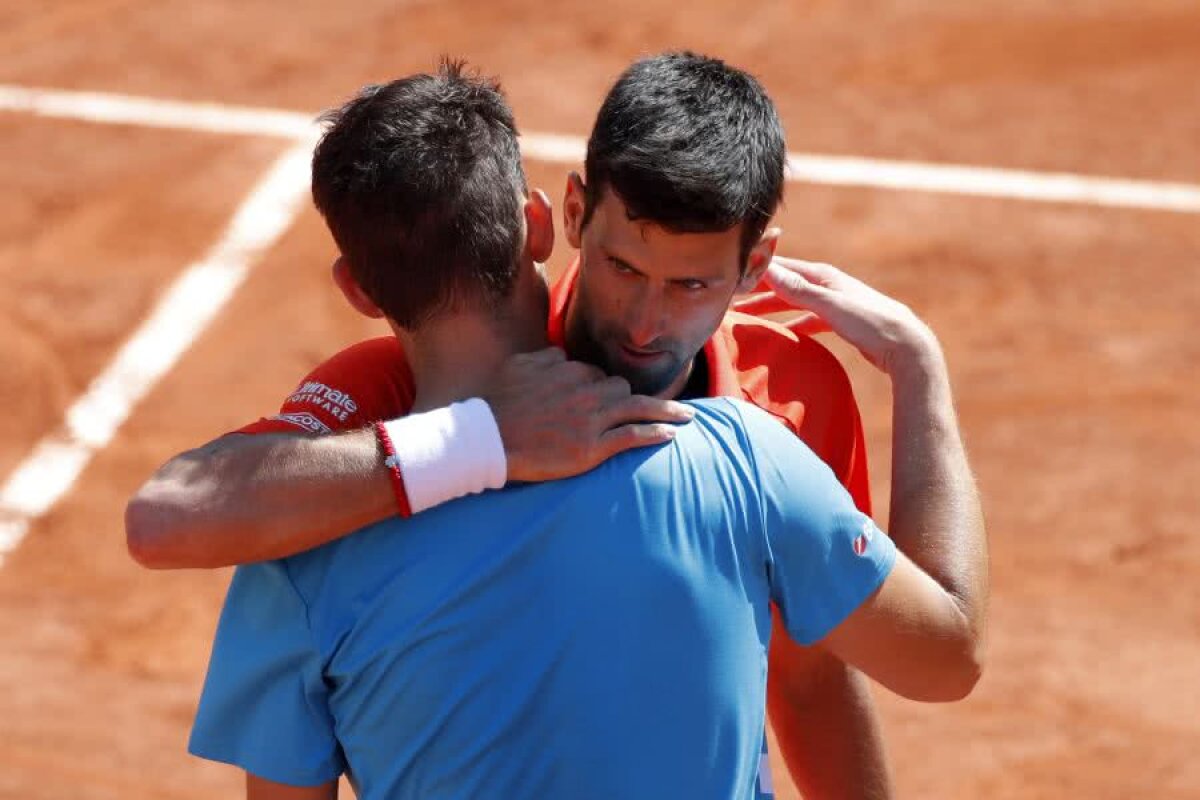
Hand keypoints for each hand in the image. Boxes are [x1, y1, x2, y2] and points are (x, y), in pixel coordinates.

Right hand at [482, 348, 694, 481]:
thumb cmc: (498, 402)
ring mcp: (591, 419)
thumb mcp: (520, 365)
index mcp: (569, 369)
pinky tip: (671, 435)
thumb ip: (546, 357)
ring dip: (666, 411)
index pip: (597, 374)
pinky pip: (632, 436)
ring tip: (687, 415)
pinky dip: (654, 433)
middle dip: (630, 399)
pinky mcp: (592, 448)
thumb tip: (562, 356)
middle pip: (621, 389)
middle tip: (645, 410)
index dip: (602, 388)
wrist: (487, 437)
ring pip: (637, 408)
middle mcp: (585, 390)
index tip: (608, 399)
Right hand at [736, 257, 938, 377]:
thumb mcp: (831, 306)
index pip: (780, 268)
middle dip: (756, 291)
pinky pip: (806, 320)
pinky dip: (791, 325)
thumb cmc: (871, 323)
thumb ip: (799, 290)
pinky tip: (781, 336)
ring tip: (745, 318)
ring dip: (770, 309)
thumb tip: (768, 270)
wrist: (906, 346)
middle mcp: (826, 285)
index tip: (728, 273)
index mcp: (823, 276)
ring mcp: (833, 303)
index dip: (755, 269)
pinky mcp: (840, 322)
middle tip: (727, 299)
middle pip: (783, 285)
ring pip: (792, 303)